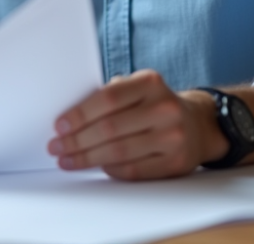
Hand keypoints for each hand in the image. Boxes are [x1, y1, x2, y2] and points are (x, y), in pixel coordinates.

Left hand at [47, 70, 227, 180]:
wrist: (198, 124)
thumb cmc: (154, 104)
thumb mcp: (137, 88)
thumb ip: (109, 96)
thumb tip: (69, 118)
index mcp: (150, 82)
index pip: (108, 98)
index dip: (80, 114)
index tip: (60, 125)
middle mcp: (165, 108)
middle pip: (110, 128)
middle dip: (77, 140)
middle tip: (56, 146)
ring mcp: (173, 137)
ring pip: (119, 153)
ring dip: (87, 158)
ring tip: (67, 160)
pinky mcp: (176, 163)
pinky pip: (133, 171)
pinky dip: (109, 170)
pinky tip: (95, 167)